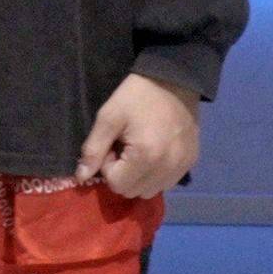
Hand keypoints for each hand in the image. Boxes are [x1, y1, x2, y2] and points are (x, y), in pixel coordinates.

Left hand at [80, 70, 202, 198]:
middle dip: (122, 174)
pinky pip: (168, 183)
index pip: (117, 184)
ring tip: (138, 150)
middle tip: (123, 148)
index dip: (108, 167)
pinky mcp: (191, 162)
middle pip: (134, 192)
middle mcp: (167, 169)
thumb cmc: (136, 97)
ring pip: (151, 191)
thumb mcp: (108, 117)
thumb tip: (81, 177)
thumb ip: (93, 149)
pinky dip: (155, 175)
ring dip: (139, 177)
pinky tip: (153, 153)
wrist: (174, 81)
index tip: (112, 146)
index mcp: (146, 157)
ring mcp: (182, 167)